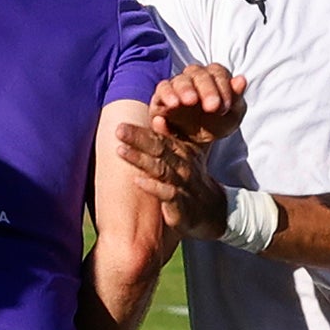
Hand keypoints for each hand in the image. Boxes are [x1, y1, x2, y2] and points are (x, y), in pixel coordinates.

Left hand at [115, 121, 230, 238]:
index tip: (121, 125)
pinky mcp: (181, 205)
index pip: (159, 138)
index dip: (140, 132)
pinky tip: (137, 180)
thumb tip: (157, 118)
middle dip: (138, 138)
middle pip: (159, 149)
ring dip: (141, 159)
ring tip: (121, 150)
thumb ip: (168, 138)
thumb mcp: (183, 157)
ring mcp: (183, 184)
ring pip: (161, 168)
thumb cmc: (190, 181)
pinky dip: (153, 187)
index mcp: (182, 151)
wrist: (210, 212)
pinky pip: (167, 193)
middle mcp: (183, 164)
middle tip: (119, 130)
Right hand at [149, 65, 245, 146]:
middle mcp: (193, 78)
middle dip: (206, 89)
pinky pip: (160, 92)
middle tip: (211, 107)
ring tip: (185, 103)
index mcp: (213, 78)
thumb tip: (241, 80)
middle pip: (198, 73)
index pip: (218, 73)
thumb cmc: (215, 125)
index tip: (225, 108)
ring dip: (183, 90)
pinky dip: (165, 97)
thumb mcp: (231, 117)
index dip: (223, 87)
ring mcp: (176, 87)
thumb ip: (237, 99)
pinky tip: (169, 110)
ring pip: (178, 80)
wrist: (195, 144)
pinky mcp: (160, 99)